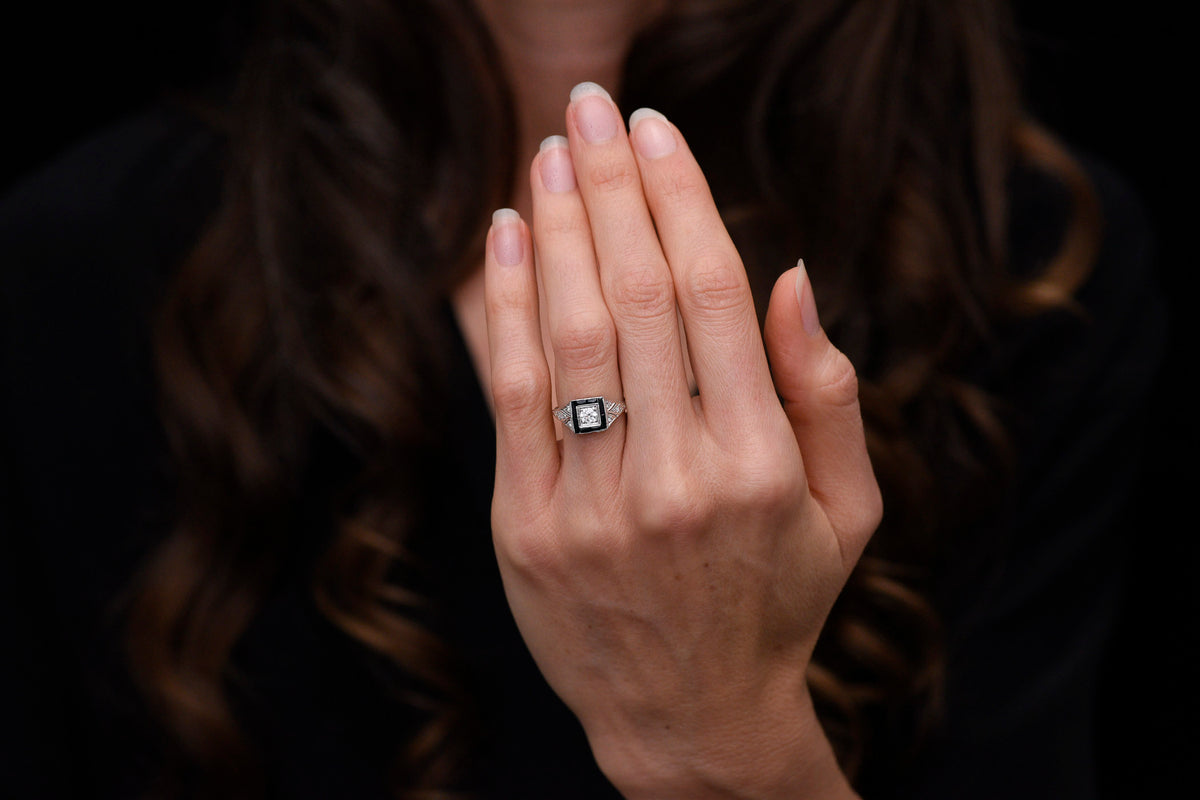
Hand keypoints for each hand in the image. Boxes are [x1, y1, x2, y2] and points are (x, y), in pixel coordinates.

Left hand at [483, 82, 877, 798]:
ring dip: (557, 228)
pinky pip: (511, 395)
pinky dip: (505, 306)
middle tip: (592, 108)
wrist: (688, 718)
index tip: (657, 132)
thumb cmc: (777, 601)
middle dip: (611, 186)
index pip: (713, 297)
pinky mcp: (526, 528)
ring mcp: (592, 507)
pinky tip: (507, 236)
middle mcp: (677, 479)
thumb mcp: (845, 510)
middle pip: (635, 296)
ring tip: (549, 153)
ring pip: (569, 334)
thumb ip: (826, 392)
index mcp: (761, 466)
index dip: (681, 199)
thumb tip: (792, 274)